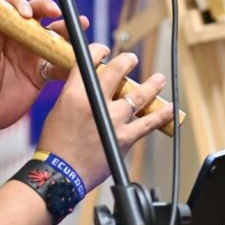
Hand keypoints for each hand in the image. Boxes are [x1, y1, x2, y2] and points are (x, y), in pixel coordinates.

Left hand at [0, 0, 76, 135]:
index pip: (10, 7)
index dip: (20, 4)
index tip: (26, 14)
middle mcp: (17, 39)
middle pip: (37, 16)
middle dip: (48, 9)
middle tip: (57, 12)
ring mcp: (31, 55)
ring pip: (52, 37)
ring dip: (67, 31)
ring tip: (80, 25)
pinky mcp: (41, 74)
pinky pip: (58, 65)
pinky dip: (69, 62)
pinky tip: (78, 60)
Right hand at [34, 46, 171, 187]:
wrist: (60, 174)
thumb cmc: (55, 146)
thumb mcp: (58, 111)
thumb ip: (76, 97)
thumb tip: (92, 89)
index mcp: (74, 94)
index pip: (90, 62)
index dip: (100, 52)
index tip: (106, 51)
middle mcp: (95, 103)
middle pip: (116, 72)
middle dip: (126, 62)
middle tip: (132, 59)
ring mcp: (113, 120)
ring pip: (138, 95)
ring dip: (151, 85)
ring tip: (158, 79)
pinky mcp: (124, 138)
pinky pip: (148, 123)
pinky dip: (161, 115)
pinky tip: (169, 108)